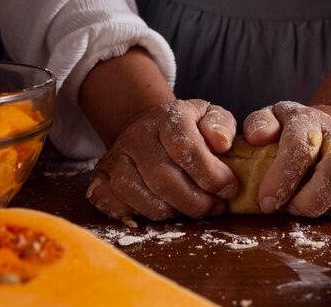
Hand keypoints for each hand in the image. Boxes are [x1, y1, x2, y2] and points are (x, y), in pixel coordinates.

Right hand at [87, 99, 237, 219]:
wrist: (149, 128)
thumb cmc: (188, 128)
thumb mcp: (210, 116)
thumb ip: (221, 125)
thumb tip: (221, 143)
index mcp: (166, 117)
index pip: (185, 149)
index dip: (211, 175)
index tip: (229, 189)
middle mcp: (136, 135)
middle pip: (163, 179)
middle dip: (196, 202)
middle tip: (215, 207)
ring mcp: (115, 156)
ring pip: (138, 196)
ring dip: (170, 212)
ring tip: (191, 209)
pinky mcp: (101, 176)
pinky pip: (112, 204)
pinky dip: (136, 215)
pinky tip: (160, 210)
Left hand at [243, 101, 330, 216]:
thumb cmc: (293, 131)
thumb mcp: (272, 118)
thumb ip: (258, 122)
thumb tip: (258, 137)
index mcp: (310, 121)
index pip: (300, 148)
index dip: (282, 179)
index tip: (266, 202)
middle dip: (311, 200)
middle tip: (292, 209)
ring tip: (313, 209)